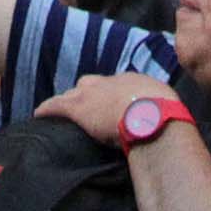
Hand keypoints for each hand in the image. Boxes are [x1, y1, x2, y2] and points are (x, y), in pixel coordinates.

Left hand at [36, 70, 176, 149]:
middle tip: (86, 111)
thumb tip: (171, 128)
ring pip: (74, 95)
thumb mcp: (167, 110)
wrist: (151, 117)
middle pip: (91, 85)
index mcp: (133, 82)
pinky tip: (39, 115)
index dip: (110, 96)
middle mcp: (110, 82)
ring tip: (64, 114)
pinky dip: (48, 109)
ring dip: (70, 104)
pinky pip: (57, 106)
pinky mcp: (77, 107)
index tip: (109, 106)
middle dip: (87, 95)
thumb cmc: (165, 118)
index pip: (116, 86)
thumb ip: (162, 113)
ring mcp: (92, 93)